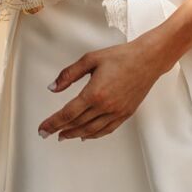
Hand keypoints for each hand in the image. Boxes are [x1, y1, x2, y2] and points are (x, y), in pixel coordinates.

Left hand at [37, 37, 168, 140]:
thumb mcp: (90, 59)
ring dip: (75, 134)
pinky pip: (107, 129)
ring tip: (64, 136)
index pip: (68, 113)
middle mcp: (105, 106)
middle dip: (60, 130)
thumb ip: (68, 74)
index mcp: (94, 93)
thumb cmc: (121, 56)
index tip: (43, 129)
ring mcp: (117, 112)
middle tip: (48, 134)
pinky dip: (94, 135)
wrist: (147, 59)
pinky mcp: (126, 114)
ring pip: (91, 130)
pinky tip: (86, 135)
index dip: (53, 123)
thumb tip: (53, 88)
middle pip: (78, 123)